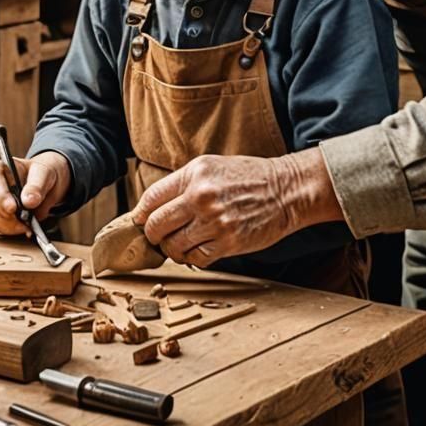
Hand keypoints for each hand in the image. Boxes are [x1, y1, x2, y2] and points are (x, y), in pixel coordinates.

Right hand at [0, 151, 71, 235]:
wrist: (39, 183)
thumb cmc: (38, 175)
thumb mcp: (43, 174)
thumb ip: (36, 186)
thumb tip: (29, 201)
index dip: (1, 198)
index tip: (13, 209)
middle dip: (8, 218)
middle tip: (26, 224)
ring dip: (7, 228)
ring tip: (25, 227)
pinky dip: (2, 231)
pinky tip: (16, 229)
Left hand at [131, 151, 342, 266]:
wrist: (285, 189)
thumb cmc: (247, 177)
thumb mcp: (211, 166)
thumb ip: (182, 184)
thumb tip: (151, 207)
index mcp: (194, 174)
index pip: (151, 198)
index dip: (141, 214)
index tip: (140, 221)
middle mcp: (200, 197)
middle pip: (155, 225)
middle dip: (152, 234)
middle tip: (158, 236)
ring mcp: (214, 221)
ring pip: (173, 246)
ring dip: (172, 249)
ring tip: (180, 244)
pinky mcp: (228, 242)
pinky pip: (196, 259)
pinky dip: (192, 257)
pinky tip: (199, 249)